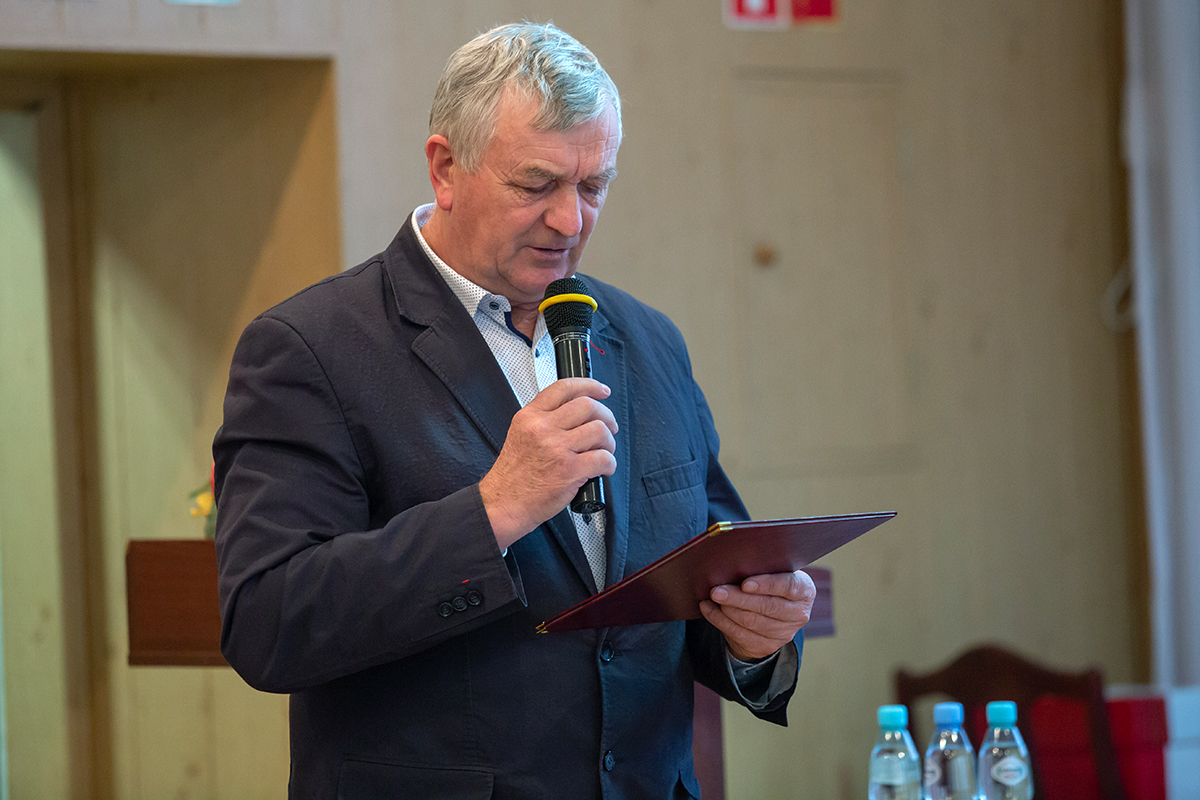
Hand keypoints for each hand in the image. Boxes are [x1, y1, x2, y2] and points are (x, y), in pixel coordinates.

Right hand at [480, 378, 617, 548]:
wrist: (503, 503)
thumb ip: (544, 420)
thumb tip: (577, 413)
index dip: (589, 386)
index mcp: (530, 416)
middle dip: (606, 416)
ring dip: (609, 442)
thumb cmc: (513, 475)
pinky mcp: (569, 470)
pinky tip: (604, 469)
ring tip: (604, 451)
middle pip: (588, 406)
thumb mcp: (521, 434)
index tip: (602, 390)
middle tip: (609, 428)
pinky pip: (603, 458)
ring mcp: (556, 448)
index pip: (564, 388)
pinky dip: (610, 464)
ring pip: (599, 430)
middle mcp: (543, 428)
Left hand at [699, 570, 815, 661]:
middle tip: (717, 590)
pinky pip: (739, 634)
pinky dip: (720, 620)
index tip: (745, 583)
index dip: (766, 585)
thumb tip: (734, 561)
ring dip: (727, 609)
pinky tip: (708, 608)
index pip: (788, 586)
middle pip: (766, 607)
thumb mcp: (774, 571)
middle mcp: (799, 614)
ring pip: (751, 622)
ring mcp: (784, 633)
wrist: (773, 611)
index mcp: (804, 590)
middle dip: (738, 598)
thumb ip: (763, 567)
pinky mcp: (766, 646)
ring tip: (711, 597)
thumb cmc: (770, 581)